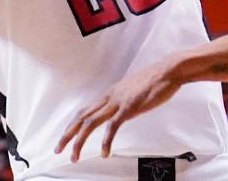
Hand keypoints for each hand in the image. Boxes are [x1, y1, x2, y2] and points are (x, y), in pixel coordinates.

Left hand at [55, 61, 182, 159]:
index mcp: (111, 93)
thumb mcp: (134, 90)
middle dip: (67, 134)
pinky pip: (113, 127)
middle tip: (58, 149)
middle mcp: (110, 96)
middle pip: (81, 116)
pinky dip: (106, 141)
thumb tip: (122, 110)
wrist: (169, 70)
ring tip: (74, 156)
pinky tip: (105, 153)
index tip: (66, 136)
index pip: (85, 110)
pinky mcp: (130, 107)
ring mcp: (119, 101)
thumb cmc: (156, 80)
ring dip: (79, 141)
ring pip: (90, 122)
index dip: (73, 124)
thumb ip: (125, 100)